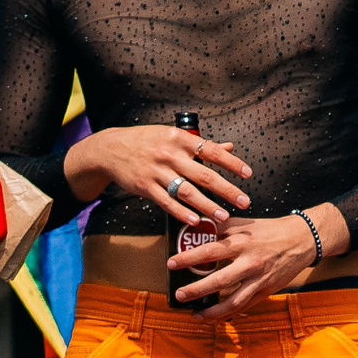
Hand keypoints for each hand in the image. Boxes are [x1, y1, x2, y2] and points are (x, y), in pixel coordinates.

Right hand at [64, 124, 250, 222]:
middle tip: (244, 201)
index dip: (231, 163)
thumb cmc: (147, 142)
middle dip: (226, 190)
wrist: (109, 148)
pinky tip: (195, 220)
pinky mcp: (144, 186)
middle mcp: (169, 154)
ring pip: (186, 191)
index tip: (248, 174)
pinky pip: (166, 202)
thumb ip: (202, 145)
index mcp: (179, 139)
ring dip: (207, 205)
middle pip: (203, 175)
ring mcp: (156, 171)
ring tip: (224, 215)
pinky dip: (181, 212)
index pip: (211, 151)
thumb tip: (230, 147)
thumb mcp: (173, 136)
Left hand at [169, 212, 322, 317]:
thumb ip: (219, 228)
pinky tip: (217, 317)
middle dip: (197, 290)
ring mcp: (260, 279)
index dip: (188, 258)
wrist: (302, 240)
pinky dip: (230, 313)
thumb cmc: (270, 231)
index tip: (171, 263)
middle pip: (219, 280)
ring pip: (234, 300)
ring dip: (213, 310)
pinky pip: (246, 305)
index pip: (209, 252)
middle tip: (179, 295)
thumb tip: (194, 231)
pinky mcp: (267, 290)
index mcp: (241, 243)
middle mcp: (250, 263)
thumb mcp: (243, 224)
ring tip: (196, 315)